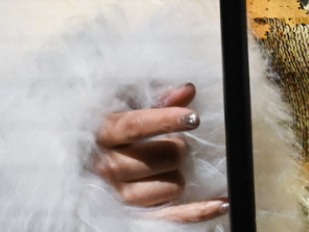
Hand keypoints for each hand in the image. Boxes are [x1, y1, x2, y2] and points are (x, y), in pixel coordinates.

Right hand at [92, 82, 227, 222]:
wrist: (86, 161)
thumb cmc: (112, 129)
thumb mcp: (126, 104)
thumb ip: (156, 96)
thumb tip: (187, 91)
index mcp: (104, 133)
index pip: (136, 126)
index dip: (166, 120)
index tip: (193, 118)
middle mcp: (108, 166)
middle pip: (162, 157)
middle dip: (177, 148)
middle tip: (174, 144)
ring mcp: (119, 195)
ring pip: (171, 187)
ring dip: (177, 175)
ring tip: (167, 167)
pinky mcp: (132, 217)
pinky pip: (173, 218)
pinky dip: (200, 211)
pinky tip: (222, 201)